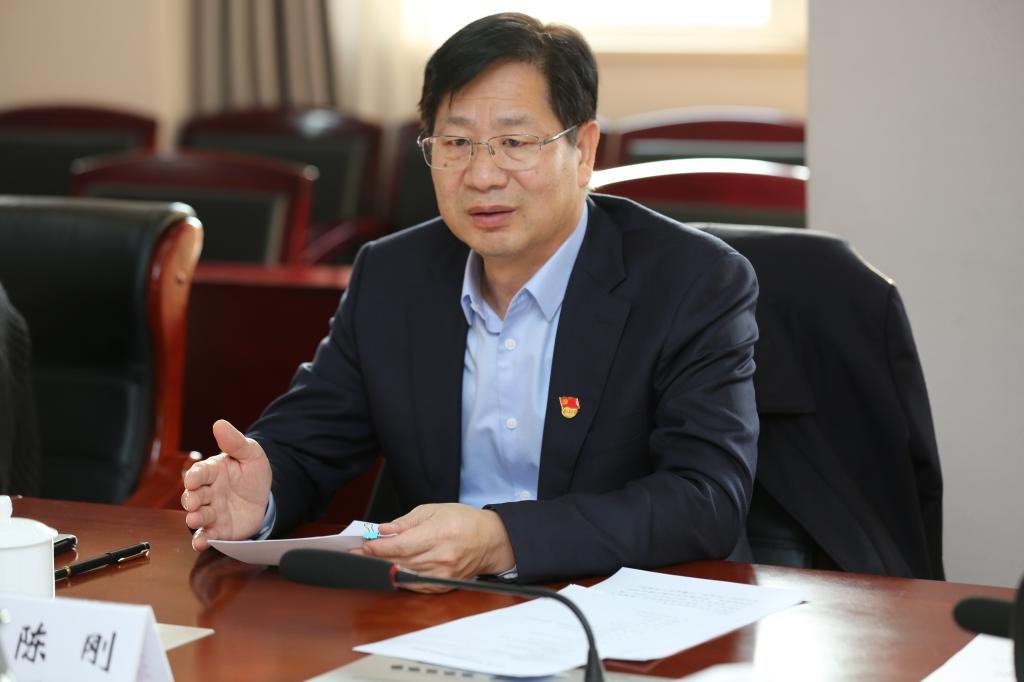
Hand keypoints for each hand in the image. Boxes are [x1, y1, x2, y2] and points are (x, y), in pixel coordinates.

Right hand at [182, 419, 272, 550]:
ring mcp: (212, 512)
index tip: (193, 479)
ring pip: (197, 516)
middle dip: (191, 499)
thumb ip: (235, 442)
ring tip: (195, 520)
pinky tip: (200, 543)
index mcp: (212, 472)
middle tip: (193, 501)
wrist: (266, 498)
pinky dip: (202, 540)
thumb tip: (219, 423)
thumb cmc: (253, 473)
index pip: (199, 473)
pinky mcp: (219, 529)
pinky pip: (207, 535)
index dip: (195, 476)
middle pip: (193, 496)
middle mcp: (207, 492)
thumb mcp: (251, 454)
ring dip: (194, 519)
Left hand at [358, 503, 515, 592]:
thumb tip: (383, 530)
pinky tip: (390, 570)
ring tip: (369, 561)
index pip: (400, 545)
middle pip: (399, 561)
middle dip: (375, 558)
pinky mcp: (443, 586)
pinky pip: (414, 585)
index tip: (364, 545)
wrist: (490, 541)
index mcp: (438, 534)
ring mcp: (442, 574)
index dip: (378, 547)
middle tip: (357, 554)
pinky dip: (400, 578)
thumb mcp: (434, 510)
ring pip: (403, 575)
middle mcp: (440, 557)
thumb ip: (406, 522)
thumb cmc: (464, 521)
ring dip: (384, 568)